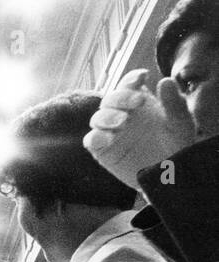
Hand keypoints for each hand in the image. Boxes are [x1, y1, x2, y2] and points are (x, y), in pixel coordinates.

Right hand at [85, 70, 195, 189]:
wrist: (169, 172)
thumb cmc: (175, 144)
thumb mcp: (180, 122)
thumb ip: (174, 102)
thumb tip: (165, 80)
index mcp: (138, 101)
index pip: (129, 84)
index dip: (131, 79)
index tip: (142, 77)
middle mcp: (121, 113)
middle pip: (110, 98)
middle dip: (121, 97)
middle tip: (137, 102)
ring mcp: (110, 131)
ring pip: (97, 118)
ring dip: (107, 116)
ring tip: (122, 121)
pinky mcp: (102, 150)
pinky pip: (92, 141)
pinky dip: (96, 137)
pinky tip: (108, 138)